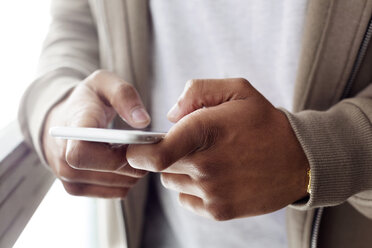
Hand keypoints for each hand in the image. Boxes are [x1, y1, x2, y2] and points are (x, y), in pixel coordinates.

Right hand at [43, 70, 149, 197]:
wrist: (64, 118)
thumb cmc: (87, 100)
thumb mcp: (103, 83)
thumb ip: (124, 94)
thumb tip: (143, 122)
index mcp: (70, 133)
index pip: (83, 155)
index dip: (118, 154)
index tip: (136, 141)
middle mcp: (64, 161)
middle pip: (113, 172)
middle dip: (138, 158)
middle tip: (145, 143)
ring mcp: (69, 179)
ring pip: (121, 185)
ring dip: (135, 169)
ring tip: (133, 148)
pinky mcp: (78, 189)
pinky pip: (118, 191)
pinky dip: (129, 178)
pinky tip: (125, 160)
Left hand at [127, 78, 308, 219]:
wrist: (299, 160)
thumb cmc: (264, 122)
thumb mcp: (237, 90)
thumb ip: (197, 91)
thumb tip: (170, 116)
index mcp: (206, 132)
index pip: (155, 154)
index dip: (138, 153)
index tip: (136, 148)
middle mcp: (207, 166)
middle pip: (160, 166)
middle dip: (165, 154)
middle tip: (189, 145)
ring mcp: (213, 192)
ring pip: (172, 182)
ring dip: (180, 171)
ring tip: (207, 159)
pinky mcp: (219, 211)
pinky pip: (186, 200)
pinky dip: (191, 189)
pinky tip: (213, 176)